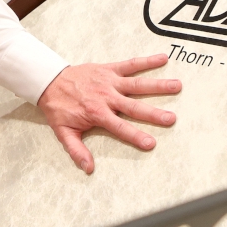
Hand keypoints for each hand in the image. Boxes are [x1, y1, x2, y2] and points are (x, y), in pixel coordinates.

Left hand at [36, 54, 180, 173]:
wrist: (49, 80)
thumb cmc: (58, 107)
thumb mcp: (63, 132)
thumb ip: (76, 150)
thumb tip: (88, 168)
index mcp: (97, 113)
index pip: (120, 127)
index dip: (135, 135)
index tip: (150, 143)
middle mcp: (106, 97)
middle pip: (134, 106)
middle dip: (153, 113)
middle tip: (171, 118)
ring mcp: (109, 81)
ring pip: (137, 84)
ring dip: (157, 85)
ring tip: (177, 86)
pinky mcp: (109, 69)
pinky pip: (130, 64)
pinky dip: (146, 61)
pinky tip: (162, 59)